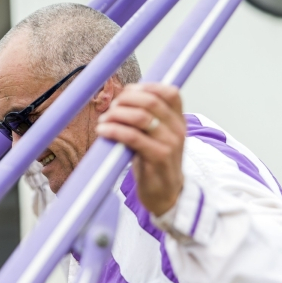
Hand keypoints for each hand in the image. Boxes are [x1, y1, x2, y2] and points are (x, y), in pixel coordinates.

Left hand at [96, 83, 185, 215]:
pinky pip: (133, 137)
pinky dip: (114, 130)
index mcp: (179, 121)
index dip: (147, 86)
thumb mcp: (157, 138)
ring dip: (117, 115)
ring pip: (141, 117)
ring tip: (104, 120)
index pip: (170, 93)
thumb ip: (147, 120)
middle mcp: (177, 130)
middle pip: (151, 101)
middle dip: (126, 100)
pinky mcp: (158, 158)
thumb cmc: (155, 165)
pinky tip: (103, 131)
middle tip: (111, 107)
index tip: (127, 91)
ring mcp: (170, 144)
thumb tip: (123, 100)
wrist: (166, 196)